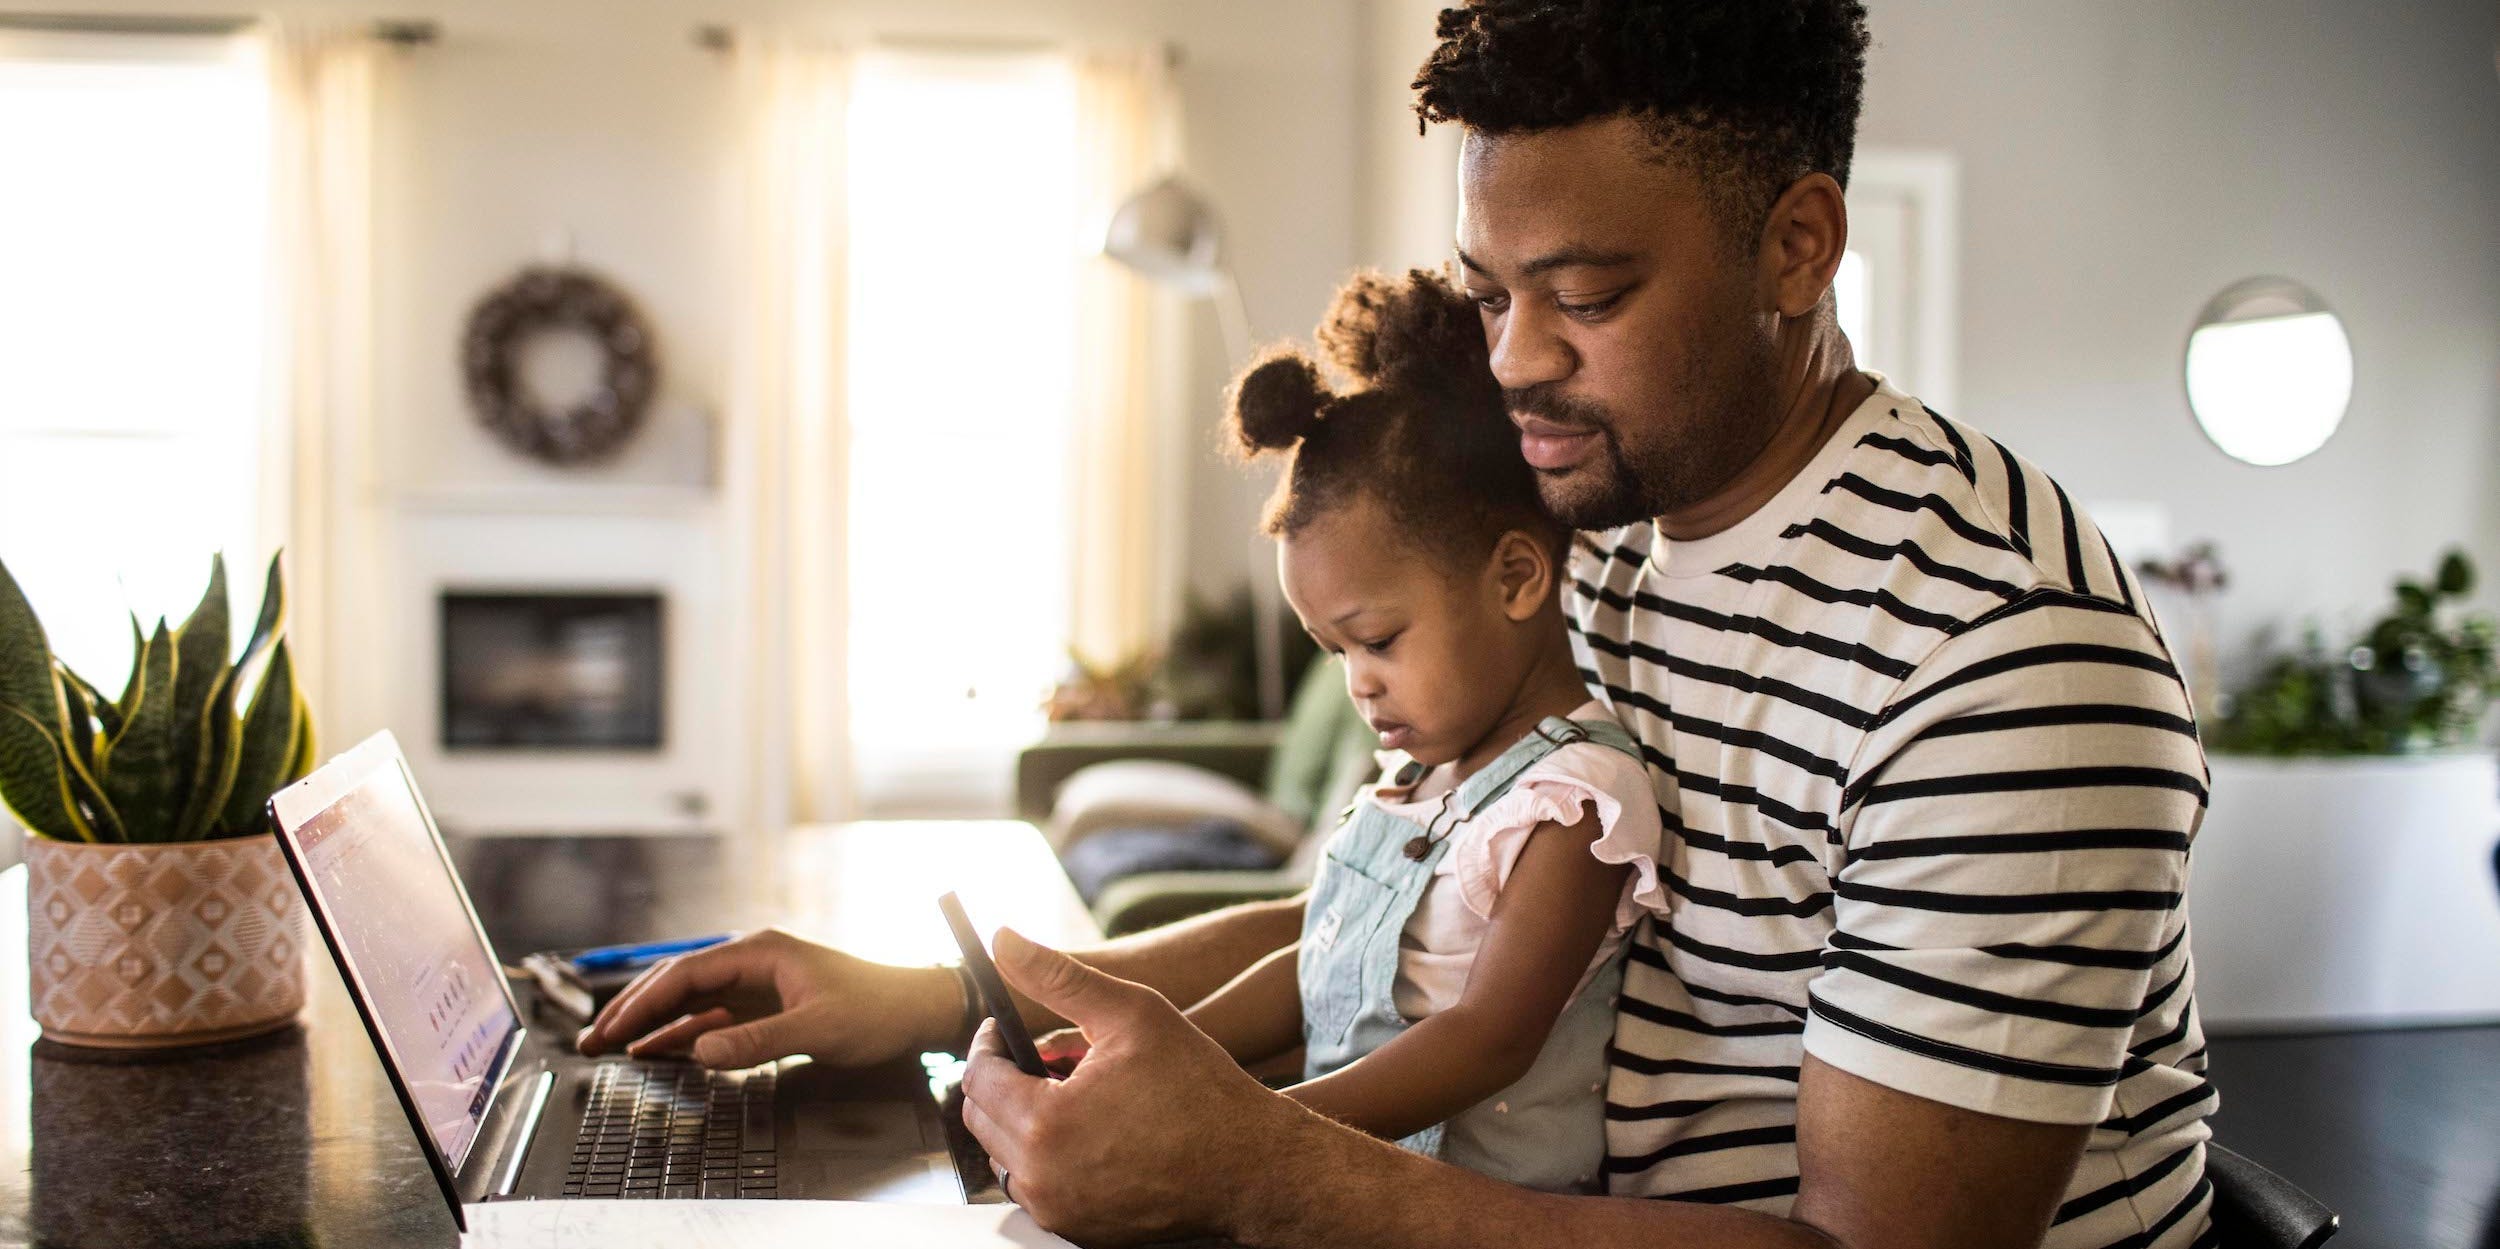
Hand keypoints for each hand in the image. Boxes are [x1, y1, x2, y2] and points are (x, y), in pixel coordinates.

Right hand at [574, 927, 960, 1068]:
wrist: (916, 1009)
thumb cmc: (877, 1009)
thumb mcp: (818, 1027)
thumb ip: (758, 1039)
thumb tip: (701, 1049)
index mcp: (760, 951)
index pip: (686, 973)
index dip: (644, 1001)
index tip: (613, 1027)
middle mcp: (752, 961)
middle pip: (678, 983)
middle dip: (633, 1011)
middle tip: (592, 1039)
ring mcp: (757, 983)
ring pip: (690, 1001)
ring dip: (651, 1023)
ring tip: (609, 1046)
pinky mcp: (765, 1006)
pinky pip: (711, 1018)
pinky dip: (681, 1034)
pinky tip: (655, 1049)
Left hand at [960, 928, 1293, 1244]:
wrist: (1251, 1167)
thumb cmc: (1200, 1089)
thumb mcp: (1131, 1014)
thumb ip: (1059, 977)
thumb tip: (1004, 940)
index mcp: (1044, 1123)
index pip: (977, 1077)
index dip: (987, 1043)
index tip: (1004, 1028)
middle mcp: (1041, 1178)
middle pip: (982, 1119)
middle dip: (1006, 1079)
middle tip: (1050, 1058)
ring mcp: (1058, 1211)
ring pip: (1006, 1155)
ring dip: (1024, 1119)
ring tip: (1077, 1092)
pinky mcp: (1078, 1231)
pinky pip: (1038, 1186)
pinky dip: (1048, 1156)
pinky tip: (1093, 1131)